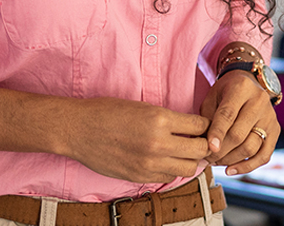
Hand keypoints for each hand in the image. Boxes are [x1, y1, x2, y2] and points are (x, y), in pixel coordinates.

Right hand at [59, 97, 211, 183]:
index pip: (199, 126)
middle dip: (203, 144)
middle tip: (198, 140)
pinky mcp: (140, 177)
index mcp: (159, 119)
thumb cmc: (107, 112)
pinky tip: (165, 160)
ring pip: (188, 168)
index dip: (204, 125)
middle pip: (199, 150)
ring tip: (183, 151)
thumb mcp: (142, 106)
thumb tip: (191, 127)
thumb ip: (167, 119)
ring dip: (189, 160)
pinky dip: (172, 170)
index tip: (201, 125)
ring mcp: (149, 164)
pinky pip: (168, 178)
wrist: (78, 129)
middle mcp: (158, 143)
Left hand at [199, 70, 279, 174]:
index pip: (228, 114)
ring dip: (231, 160)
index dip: (217, 133)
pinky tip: (231, 169)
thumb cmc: (226, 93)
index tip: (209, 148)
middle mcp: (259, 101)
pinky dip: (247, 166)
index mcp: (241, 88)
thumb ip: (207, 119)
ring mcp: (270, 117)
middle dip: (221, 151)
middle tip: (206, 158)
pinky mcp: (276, 130)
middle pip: (240, 134)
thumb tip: (201, 146)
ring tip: (216, 162)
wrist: (250, 84)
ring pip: (251, 147)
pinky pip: (264, 155)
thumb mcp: (212, 97)